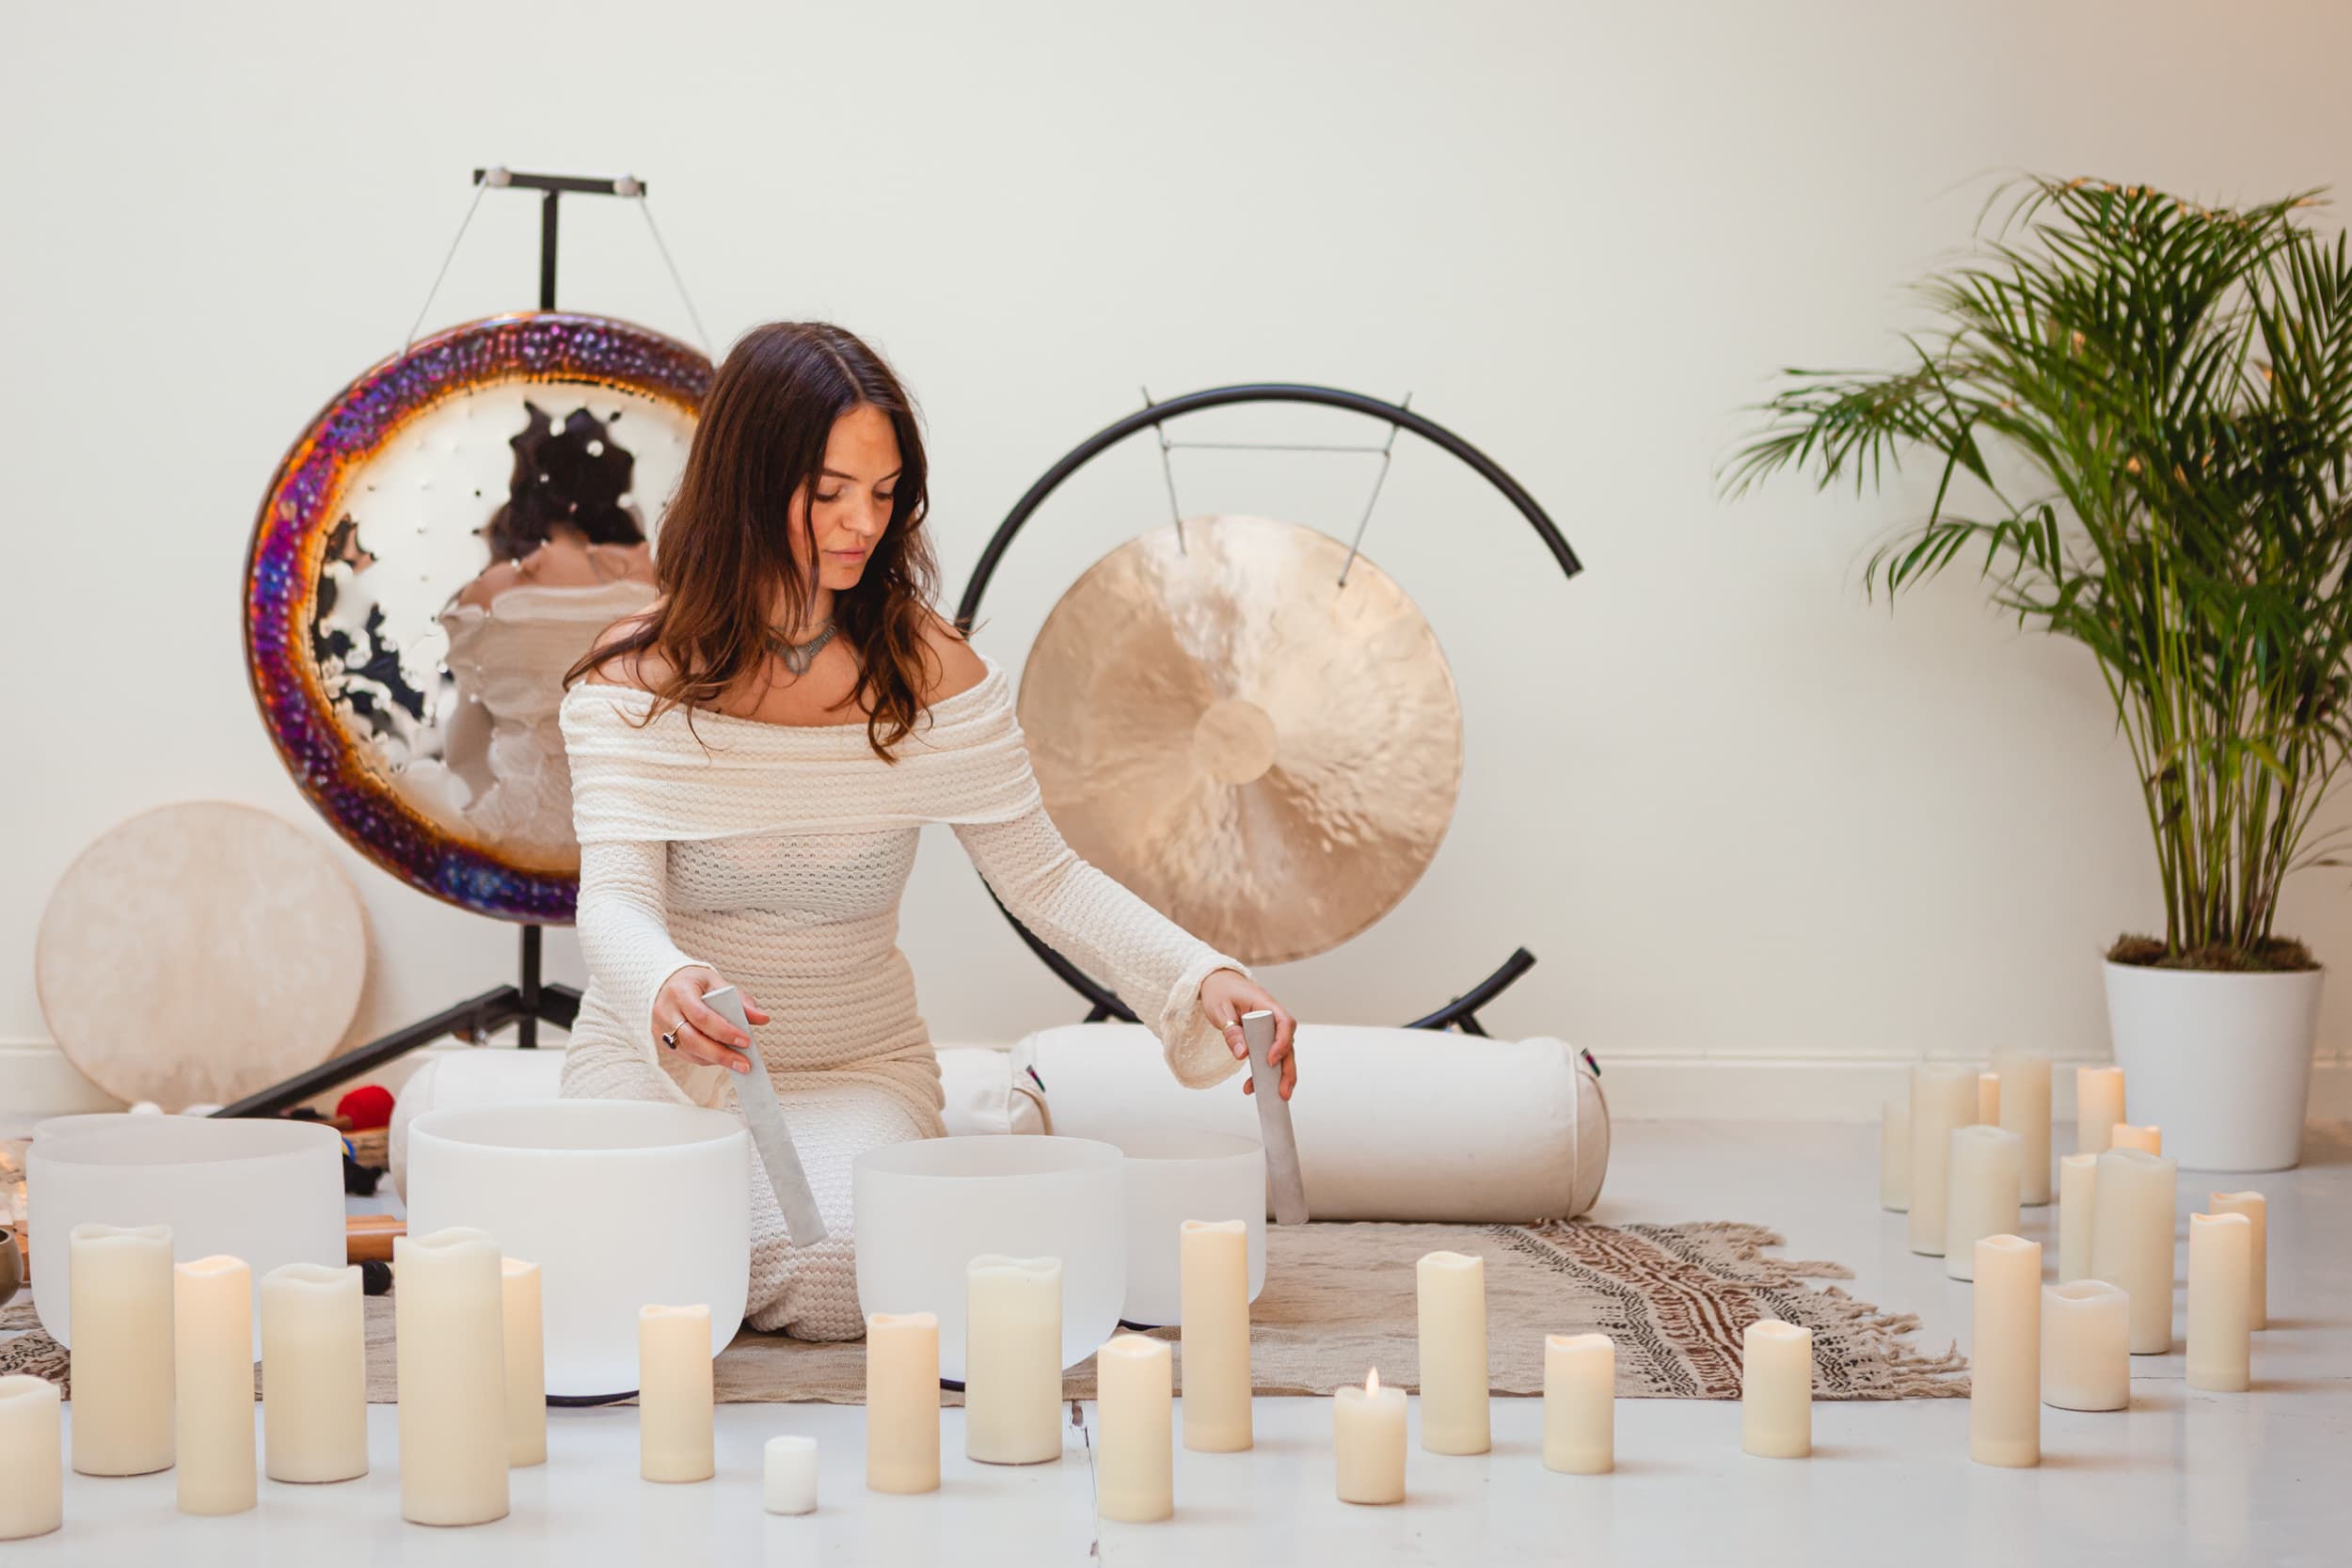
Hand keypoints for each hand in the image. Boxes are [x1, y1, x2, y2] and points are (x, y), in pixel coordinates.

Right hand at [651, 967, 770, 1073]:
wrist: (665, 984)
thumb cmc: (694, 983)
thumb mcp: (716, 982)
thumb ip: (739, 1000)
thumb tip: (762, 1019)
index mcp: (680, 992)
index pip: (702, 1016)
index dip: (724, 1031)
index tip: (746, 1041)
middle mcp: (666, 1012)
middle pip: (693, 1040)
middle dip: (722, 1054)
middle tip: (745, 1064)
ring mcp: (660, 1029)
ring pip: (689, 1051)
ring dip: (716, 1060)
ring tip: (739, 1063)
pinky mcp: (661, 1042)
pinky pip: (686, 1055)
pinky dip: (706, 1058)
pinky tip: (722, 1057)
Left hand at [1199, 968, 1297, 1100]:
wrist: (1217, 981)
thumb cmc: (1219, 991)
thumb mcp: (1220, 1010)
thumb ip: (1232, 1031)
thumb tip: (1242, 1055)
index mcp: (1266, 1004)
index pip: (1284, 1023)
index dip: (1281, 1043)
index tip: (1270, 1060)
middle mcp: (1273, 1017)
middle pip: (1288, 1045)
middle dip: (1287, 1070)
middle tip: (1283, 1092)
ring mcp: (1269, 1028)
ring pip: (1281, 1054)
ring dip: (1279, 1076)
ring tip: (1276, 1096)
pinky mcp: (1262, 1038)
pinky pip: (1267, 1056)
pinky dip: (1262, 1073)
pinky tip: (1251, 1087)